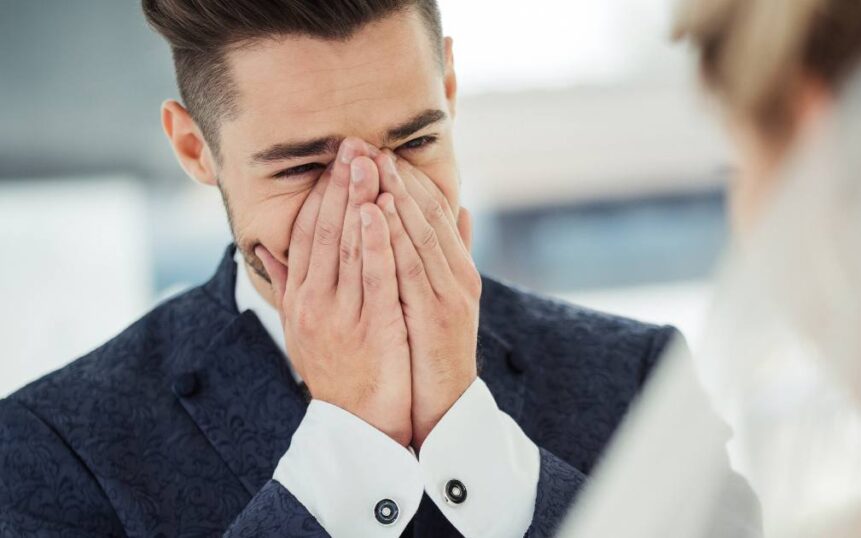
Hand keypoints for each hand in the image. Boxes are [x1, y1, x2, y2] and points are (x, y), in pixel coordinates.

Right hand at [255, 139, 412, 445]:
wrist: (357, 425)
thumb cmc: (336, 371)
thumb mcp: (302, 326)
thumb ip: (288, 285)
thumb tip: (263, 250)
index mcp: (300, 297)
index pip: (307, 233)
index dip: (321, 194)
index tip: (333, 159)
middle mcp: (313, 300)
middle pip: (326, 231)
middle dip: (339, 184)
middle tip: (352, 142)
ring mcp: (341, 314)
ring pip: (348, 246)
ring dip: (357, 199)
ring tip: (367, 160)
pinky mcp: (371, 327)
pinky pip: (372, 277)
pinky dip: (374, 242)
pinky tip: (378, 210)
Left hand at [373, 150, 481, 449]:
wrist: (445, 405)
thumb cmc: (436, 353)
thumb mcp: (443, 300)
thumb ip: (451, 256)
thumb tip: (462, 210)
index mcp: (457, 269)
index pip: (434, 213)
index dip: (408, 180)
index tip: (381, 153)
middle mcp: (458, 275)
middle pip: (428, 215)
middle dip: (398, 178)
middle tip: (371, 145)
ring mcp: (451, 293)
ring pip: (421, 233)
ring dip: (396, 196)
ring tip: (373, 164)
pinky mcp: (439, 314)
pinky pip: (412, 268)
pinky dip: (395, 237)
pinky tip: (377, 212)